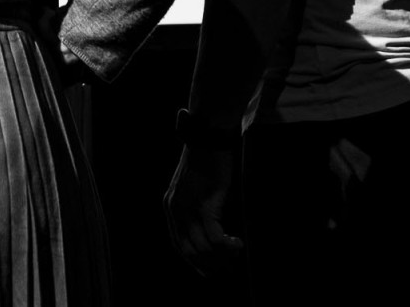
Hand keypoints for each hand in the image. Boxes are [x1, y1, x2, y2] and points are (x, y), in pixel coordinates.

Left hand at [164, 143, 243, 277]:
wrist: (210, 136)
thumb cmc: (208, 160)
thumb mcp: (195, 187)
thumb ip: (197, 209)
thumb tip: (212, 234)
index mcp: (170, 206)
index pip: (179, 245)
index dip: (195, 263)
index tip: (211, 273)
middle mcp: (176, 208)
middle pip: (189, 251)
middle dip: (210, 265)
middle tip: (229, 269)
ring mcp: (189, 207)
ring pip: (203, 248)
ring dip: (222, 256)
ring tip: (236, 253)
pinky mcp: (206, 204)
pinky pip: (215, 237)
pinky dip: (228, 246)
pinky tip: (239, 244)